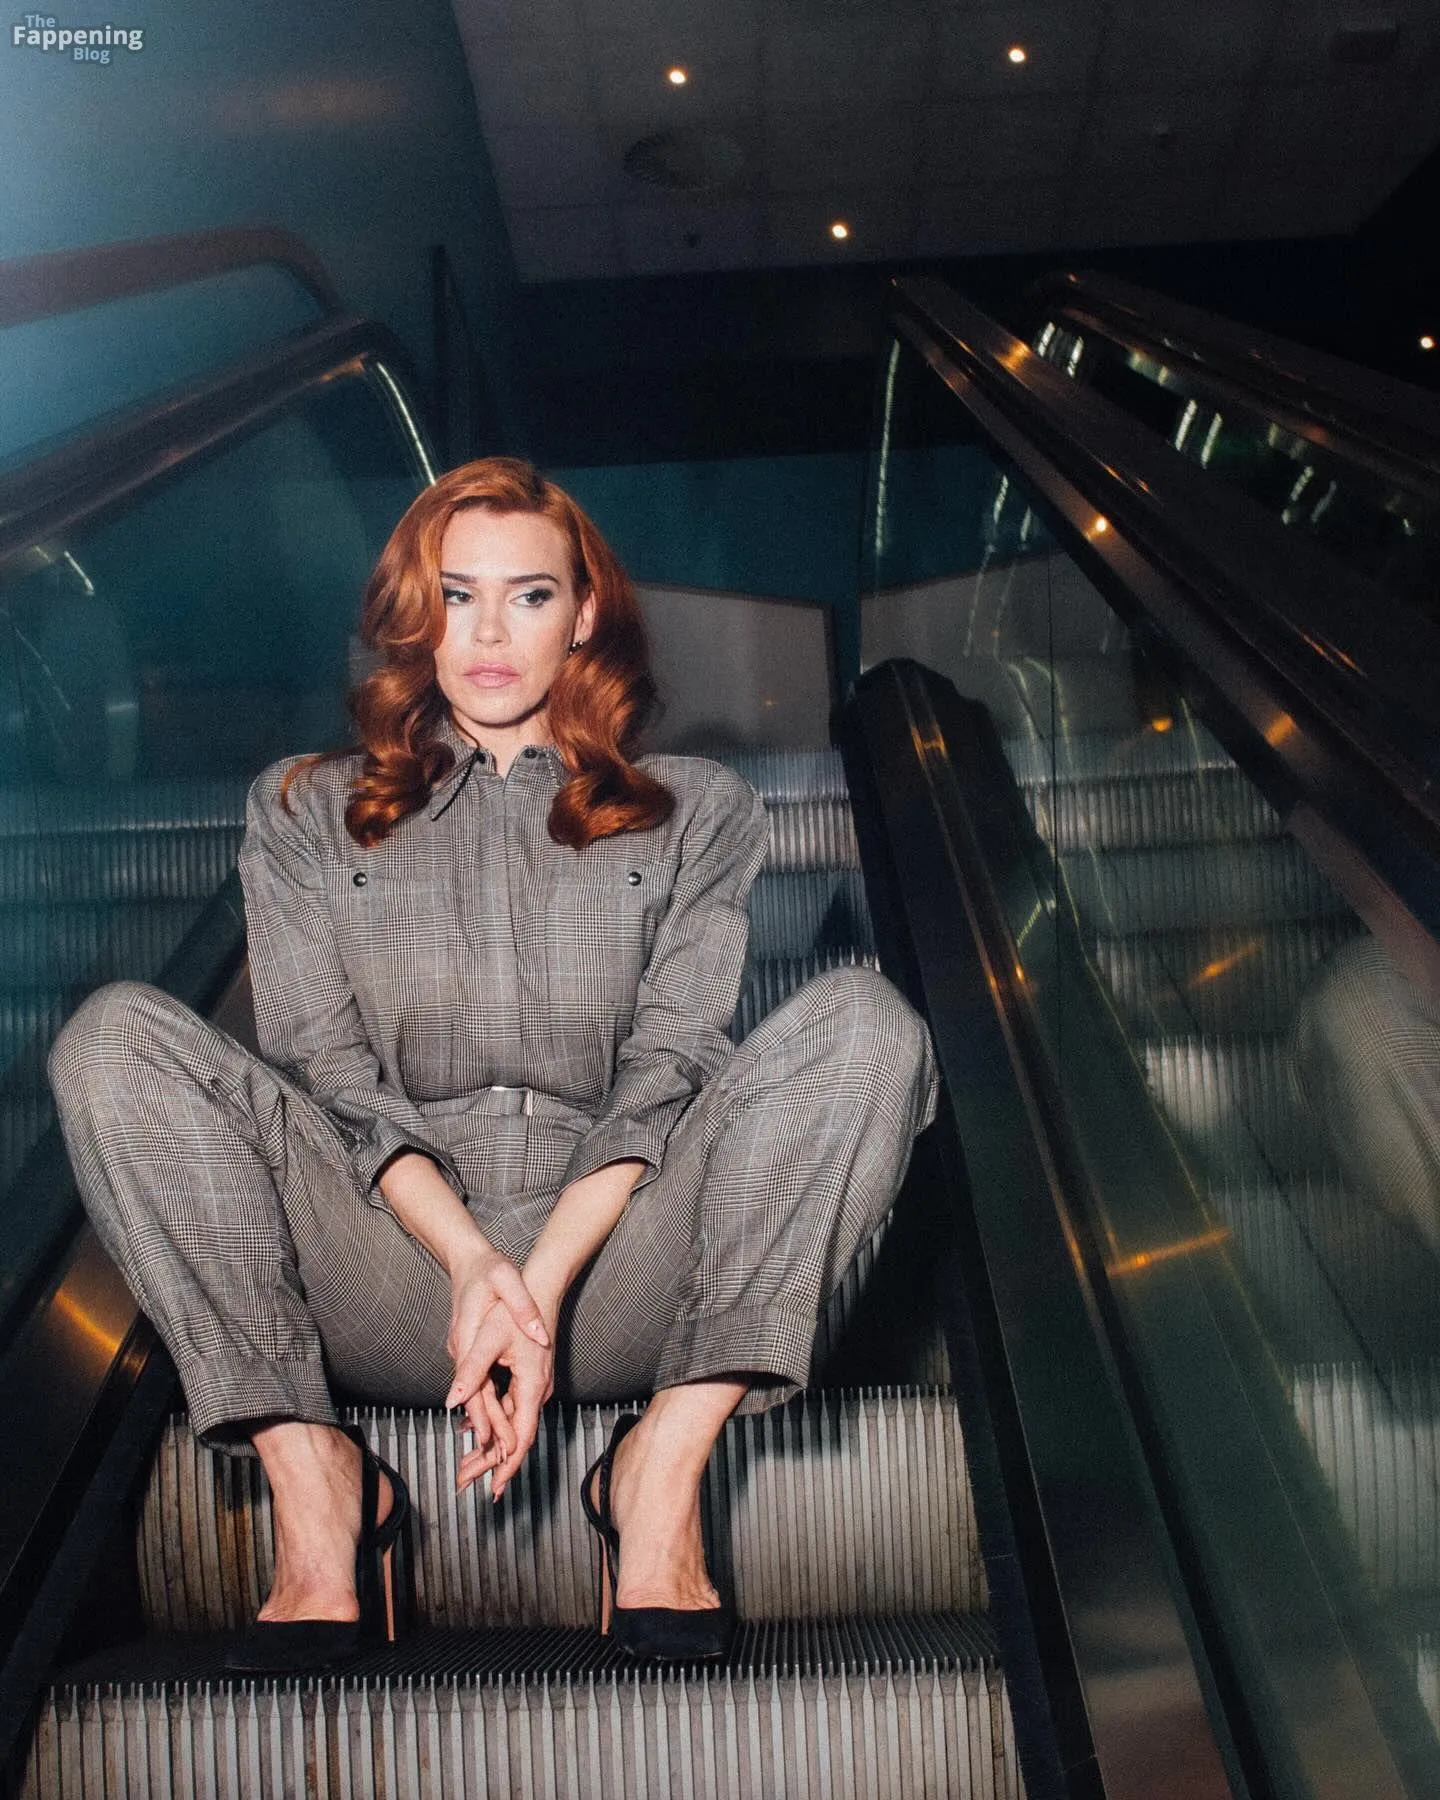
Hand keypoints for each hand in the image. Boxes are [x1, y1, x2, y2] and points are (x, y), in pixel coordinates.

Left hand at [445, 1248, 554, 1500]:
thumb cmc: (514, 1306)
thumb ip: (471, 1371)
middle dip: (491, 1463)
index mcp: (531, 1383)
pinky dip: (495, 1426)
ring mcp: (535, 1384)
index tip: (494, 1489)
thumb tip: (452, 1401)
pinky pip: (512, 1410)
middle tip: (464, 1483)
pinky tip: (476, 1435)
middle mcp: (537, 1388)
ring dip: (491, 1447)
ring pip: (513, 1425)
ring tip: (465, 1466)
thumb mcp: (488, 1337)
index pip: (522, 1436)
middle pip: (517, 1437)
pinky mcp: (528, 1378)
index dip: (506, 1464)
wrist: (540, 1283)